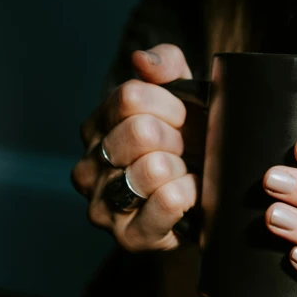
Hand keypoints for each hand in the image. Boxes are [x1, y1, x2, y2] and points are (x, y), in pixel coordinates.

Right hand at [71, 44, 202, 251]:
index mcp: (97, 126)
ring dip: (185, 169)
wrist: (208, 200)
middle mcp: (88, 165)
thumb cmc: (192, 141)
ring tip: (186, 175)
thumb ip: (165, 65)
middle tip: (186, 151)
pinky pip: (166, 202)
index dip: (170, 104)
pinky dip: (190, 194)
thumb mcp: (184, 93)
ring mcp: (102, 205)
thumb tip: (141, 60)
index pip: (131, 97)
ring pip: (153, 168)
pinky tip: (192, 195)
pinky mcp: (128, 237)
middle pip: (141, 131)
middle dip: (178, 138)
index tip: (184, 117)